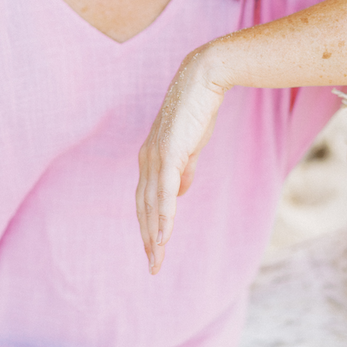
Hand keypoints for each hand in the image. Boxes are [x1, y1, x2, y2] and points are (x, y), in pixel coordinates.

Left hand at [135, 45, 230, 274]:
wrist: (203, 80)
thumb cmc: (197, 110)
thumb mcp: (190, 145)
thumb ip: (184, 169)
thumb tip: (180, 194)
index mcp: (151, 158)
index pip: (145, 199)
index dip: (148, 225)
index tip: (153, 249)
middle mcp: (147, 159)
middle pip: (143, 207)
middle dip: (147, 238)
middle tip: (153, 266)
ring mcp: (156, 156)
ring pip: (151, 204)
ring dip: (154, 235)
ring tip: (156, 259)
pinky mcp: (169, 153)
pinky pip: (165, 192)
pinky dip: (163, 216)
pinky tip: (163, 237)